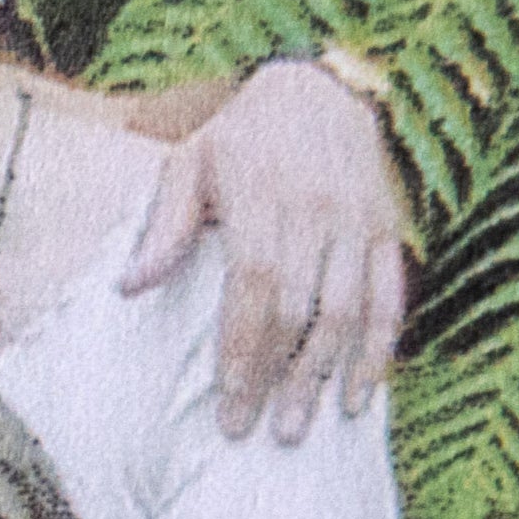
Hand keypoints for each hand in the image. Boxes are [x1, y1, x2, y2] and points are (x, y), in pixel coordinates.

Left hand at [123, 54, 408, 442]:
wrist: (321, 86)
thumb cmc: (241, 136)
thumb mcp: (190, 163)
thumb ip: (164, 226)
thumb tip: (129, 288)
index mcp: (260, 192)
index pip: (255, 282)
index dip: (244, 344)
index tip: (228, 398)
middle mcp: (316, 207)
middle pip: (300, 307)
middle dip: (278, 375)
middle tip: (258, 432)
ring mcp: (358, 219)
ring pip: (347, 310)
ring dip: (323, 374)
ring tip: (299, 428)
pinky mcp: (388, 227)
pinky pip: (389, 297)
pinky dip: (379, 350)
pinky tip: (359, 395)